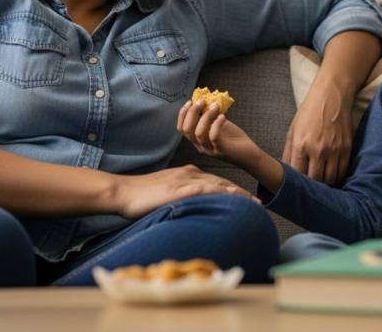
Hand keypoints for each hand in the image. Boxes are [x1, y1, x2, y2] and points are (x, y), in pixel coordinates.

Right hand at [113, 164, 257, 219]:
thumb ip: (180, 196)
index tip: (246, 198)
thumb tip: (191, 207)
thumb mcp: (165, 193)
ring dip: (237, 193)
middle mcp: (189, 174)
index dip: (232, 189)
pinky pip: (203, 189)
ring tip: (253, 203)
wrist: (123, 192)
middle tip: (258, 202)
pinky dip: (219, 191)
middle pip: (221, 182)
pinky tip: (231, 195)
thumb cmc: (140, 196)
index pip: (215, 181)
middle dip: (240, 192)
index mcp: (187, 174)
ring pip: (216, 185)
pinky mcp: (178, 188)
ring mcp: (184, 180)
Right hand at [178, 100, 264, 169]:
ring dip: (206, 116)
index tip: (190, 101)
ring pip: (199, 133)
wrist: (250, 154)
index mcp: (198, 140)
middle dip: (191, 113)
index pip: (182, 128)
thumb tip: (205, 101)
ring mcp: (210, 150)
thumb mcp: (219, 124)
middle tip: (202, 101)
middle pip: (187, 130)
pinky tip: (223, 117)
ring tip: (215, 107)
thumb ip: (210, 116)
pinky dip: (217, 124)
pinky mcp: (222, 151)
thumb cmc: (234, 138)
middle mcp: (201, 146)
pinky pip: (214, 137)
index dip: (183, 114)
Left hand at [282, 78, 353, 185]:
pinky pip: (342, 171)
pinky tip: (332, 177)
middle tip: (309, 189)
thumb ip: (288, 153)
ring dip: (325, 185)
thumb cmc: (309, 112)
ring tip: (320, 185)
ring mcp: (334, 150)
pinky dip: (337, 178)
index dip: (297, 184)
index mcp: (301, 145)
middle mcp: (318, 150)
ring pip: (330, 180)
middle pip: (315, 181)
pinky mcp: (346, 148)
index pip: (298, 176)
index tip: (296, 187)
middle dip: (311, 187)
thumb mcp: (292, 130)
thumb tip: (286, 172)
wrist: (331, 95)